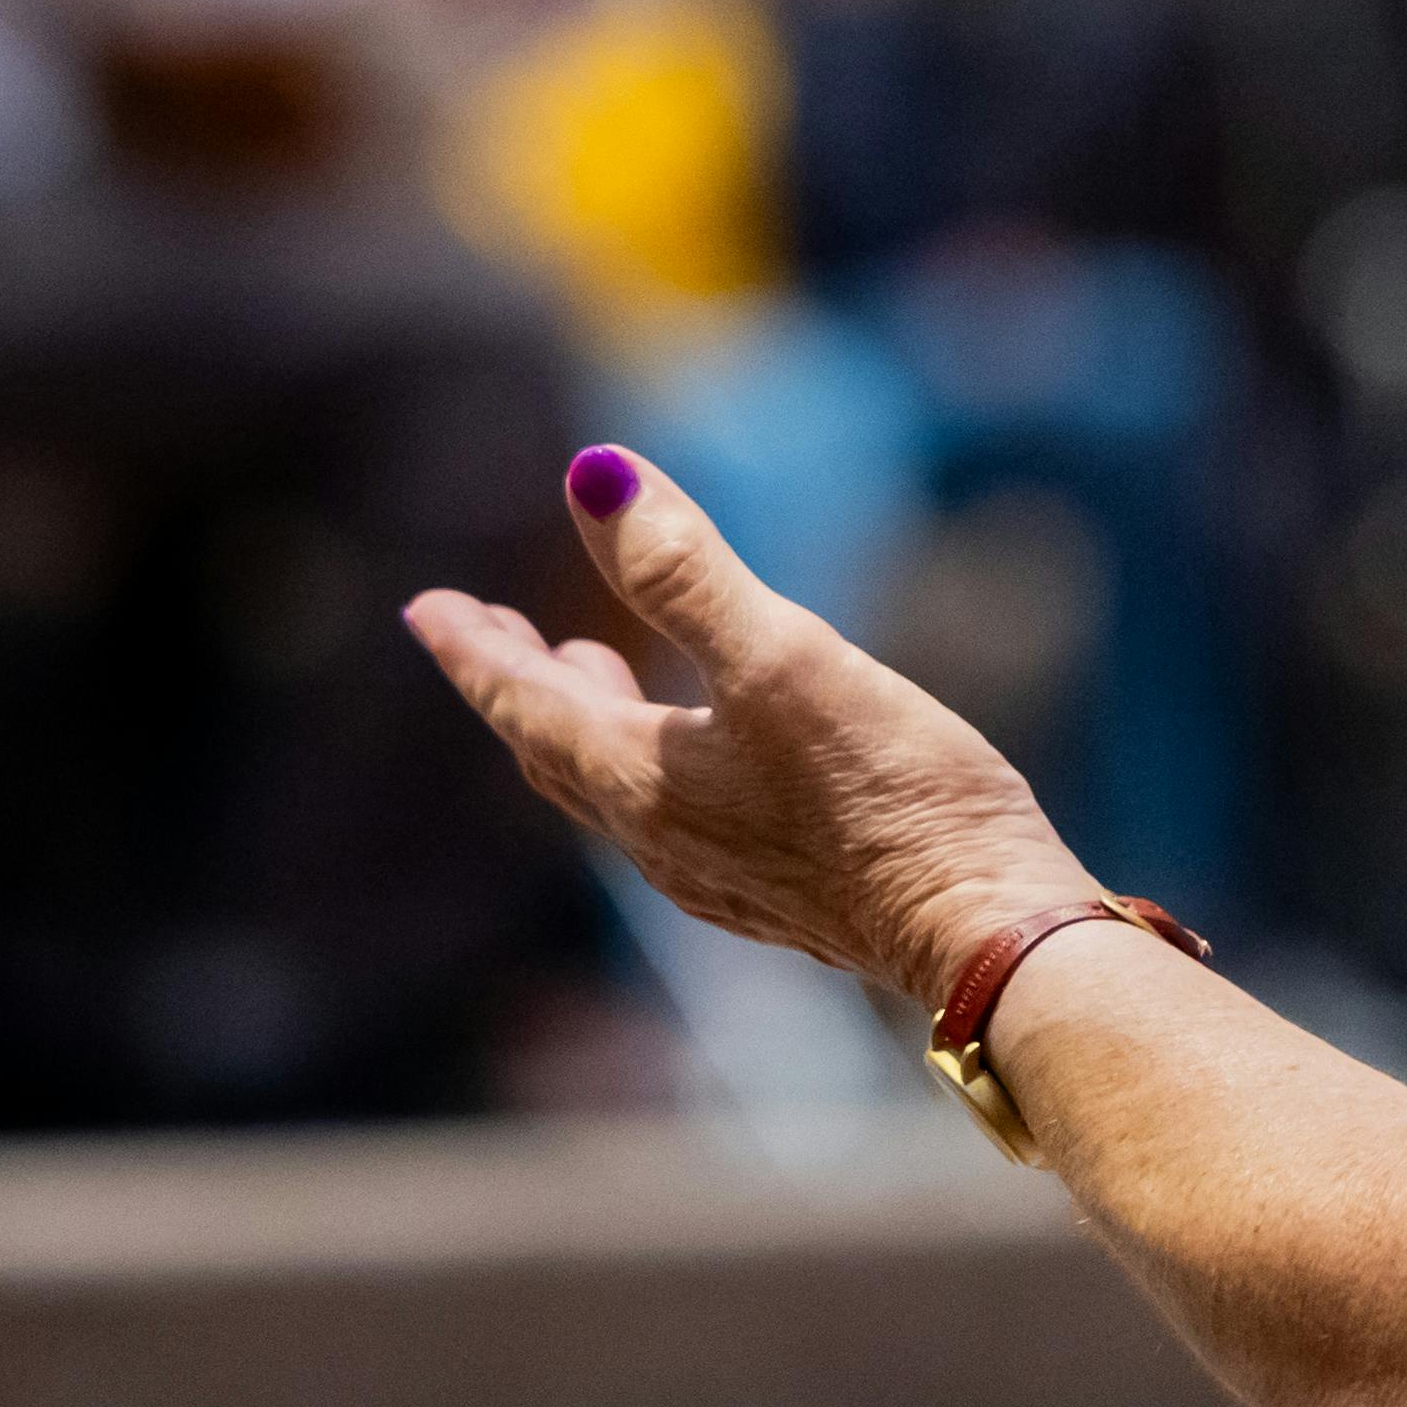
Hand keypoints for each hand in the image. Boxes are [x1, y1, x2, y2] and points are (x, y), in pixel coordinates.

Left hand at [407, 445, 1097, 1001]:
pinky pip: (671, 812)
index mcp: (643, 781)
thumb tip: (593, 474)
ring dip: (582, 717)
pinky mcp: (777, 890)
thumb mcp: (783, 657)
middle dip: (516, 680)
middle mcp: (662, 838)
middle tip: (479, 627)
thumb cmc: (888, 794)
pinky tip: (697, 739)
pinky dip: (648, 755)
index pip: (526, 706)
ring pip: (613, 784)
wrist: (981, 932)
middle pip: (556, 749)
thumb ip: (685, 569)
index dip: (472, 652)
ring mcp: (718, 873)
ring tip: (585, 665)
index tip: (424, 609)